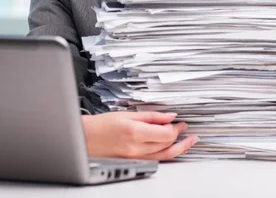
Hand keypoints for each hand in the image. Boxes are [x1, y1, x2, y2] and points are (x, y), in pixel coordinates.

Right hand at [82, 111, 197, 160]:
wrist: (86, 138)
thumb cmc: (101, 125)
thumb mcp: (127, 114)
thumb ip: (151, 116)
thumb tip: (168, 116)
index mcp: (134, 132)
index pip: (165, 133)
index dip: (176, 128)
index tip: (181, 122)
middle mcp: (136, 148)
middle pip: (166, 144)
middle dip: (179, 136)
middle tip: (186, 129)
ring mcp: (135, 158)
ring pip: (164, 155)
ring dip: (179, 149)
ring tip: (189, 142)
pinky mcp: (134, 162)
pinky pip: (155, 159)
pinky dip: (167, 154)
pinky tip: (173, 149)